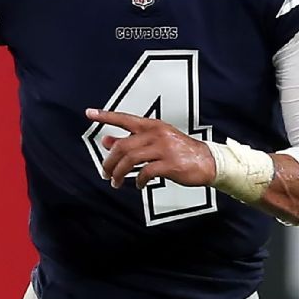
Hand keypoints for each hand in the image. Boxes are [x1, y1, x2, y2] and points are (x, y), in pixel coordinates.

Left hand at [86, 108, 216, 189]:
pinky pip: (146, 172)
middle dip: (109, 161)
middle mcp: (156, 134)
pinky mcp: (171, 164)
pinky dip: (138, 180)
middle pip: (123, 146)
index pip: (124, 118)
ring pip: (131, 159)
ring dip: (119, 173)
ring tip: (116, 182)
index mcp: (152, 126)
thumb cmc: (180, 151)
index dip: (106, 116)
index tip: (89, 113)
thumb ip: (131, 141)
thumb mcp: (155, 141)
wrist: (209, 161)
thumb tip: (106, 141)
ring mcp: (164, 148)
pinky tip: (138, 185)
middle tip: (105, 173)